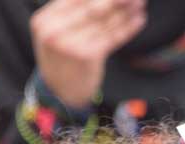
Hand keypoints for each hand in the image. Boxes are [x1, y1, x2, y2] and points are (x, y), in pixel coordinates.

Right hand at [31, 0, 146, 108]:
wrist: (59, 93)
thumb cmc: (61, 59)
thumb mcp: (54, 33)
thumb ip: (70, 14)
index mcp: (44, 20)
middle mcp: (54, 30)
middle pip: (91, 7)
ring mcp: (70, 44)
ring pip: (104, 22)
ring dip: (125, 11)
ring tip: (140, 3)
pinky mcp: (88, 56)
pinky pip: (111, 38)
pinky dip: (127, 28)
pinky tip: (139, 20)